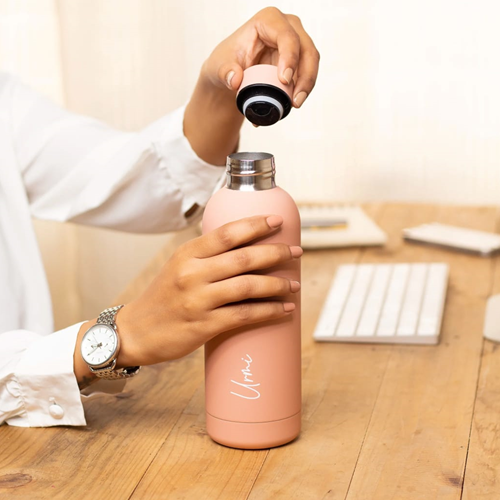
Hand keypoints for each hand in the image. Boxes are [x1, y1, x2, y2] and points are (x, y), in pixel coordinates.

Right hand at [114, 215, 301, 366]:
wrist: (136, 332)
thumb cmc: (163, 297)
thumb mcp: (178, 266)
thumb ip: (207, 256)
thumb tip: (246, 246)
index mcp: (188, 253)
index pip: (227, 233)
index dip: (256, 225)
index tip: (278, 221)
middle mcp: (192, 273)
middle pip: (244, 257)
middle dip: (276, 252)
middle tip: (297, 252)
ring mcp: (198, 299)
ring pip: (247, 285)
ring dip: (277, 284)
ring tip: (295, 284)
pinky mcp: (203, 325)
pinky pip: (243, 315)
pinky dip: (268, 311)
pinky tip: (284, 309)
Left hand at [184, 7, 319, 164]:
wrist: (230, 73)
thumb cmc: (226, 62)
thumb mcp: (218, 66)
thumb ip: (224, 72)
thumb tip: (235, 79)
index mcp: (268, 21)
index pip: (286, 36)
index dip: (290, 57)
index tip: (284, 80)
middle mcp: (287, 27)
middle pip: (306, 49)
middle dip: (305, 76)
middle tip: (295, 101)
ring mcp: (296, 43)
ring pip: (311, 62)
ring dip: (306, 85)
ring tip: (295, 105)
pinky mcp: (299, 60)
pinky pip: (306, 74)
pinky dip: (301, 90)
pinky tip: (292, 104)